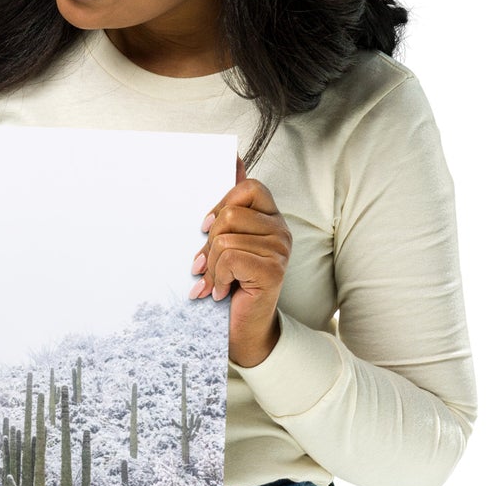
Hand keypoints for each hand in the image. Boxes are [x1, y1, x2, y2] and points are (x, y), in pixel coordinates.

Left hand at [189, 155, 290, 367]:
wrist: (243, 329)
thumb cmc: (231, 284)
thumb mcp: (224, 241)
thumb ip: (229, 204)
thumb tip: (233, 157)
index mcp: (270, 217)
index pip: (248, 187)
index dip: (221, 204)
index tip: (205, 229)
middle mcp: (281, 229)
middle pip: (231, 213)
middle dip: (209, 242)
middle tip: (205, 265)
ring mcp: (280, 249)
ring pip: (226, 238)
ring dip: (211, 266)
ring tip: (214, 282)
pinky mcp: (273, 269)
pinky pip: (230, 257)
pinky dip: (217, 277)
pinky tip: (220, 292)